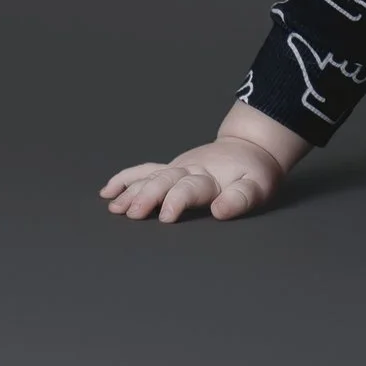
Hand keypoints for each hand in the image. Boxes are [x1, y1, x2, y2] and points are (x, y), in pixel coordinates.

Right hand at [99, 138, 280, 222]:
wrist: (249, 148)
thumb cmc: (254, 173)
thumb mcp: (258, 186)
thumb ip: (240, 198)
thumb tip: (219, 210)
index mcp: (210, 178)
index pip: (189, 188)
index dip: (176, 201)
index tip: (165, 216)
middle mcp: (189, 171)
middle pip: (163, 181)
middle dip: (146, 197)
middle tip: (132, 214)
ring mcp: (177, 168)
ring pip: (150, 177)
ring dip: (131, 191)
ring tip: (115, 207)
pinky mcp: (170, 169)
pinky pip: (144, 171)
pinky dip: (125, 179)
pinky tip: (108, 192)